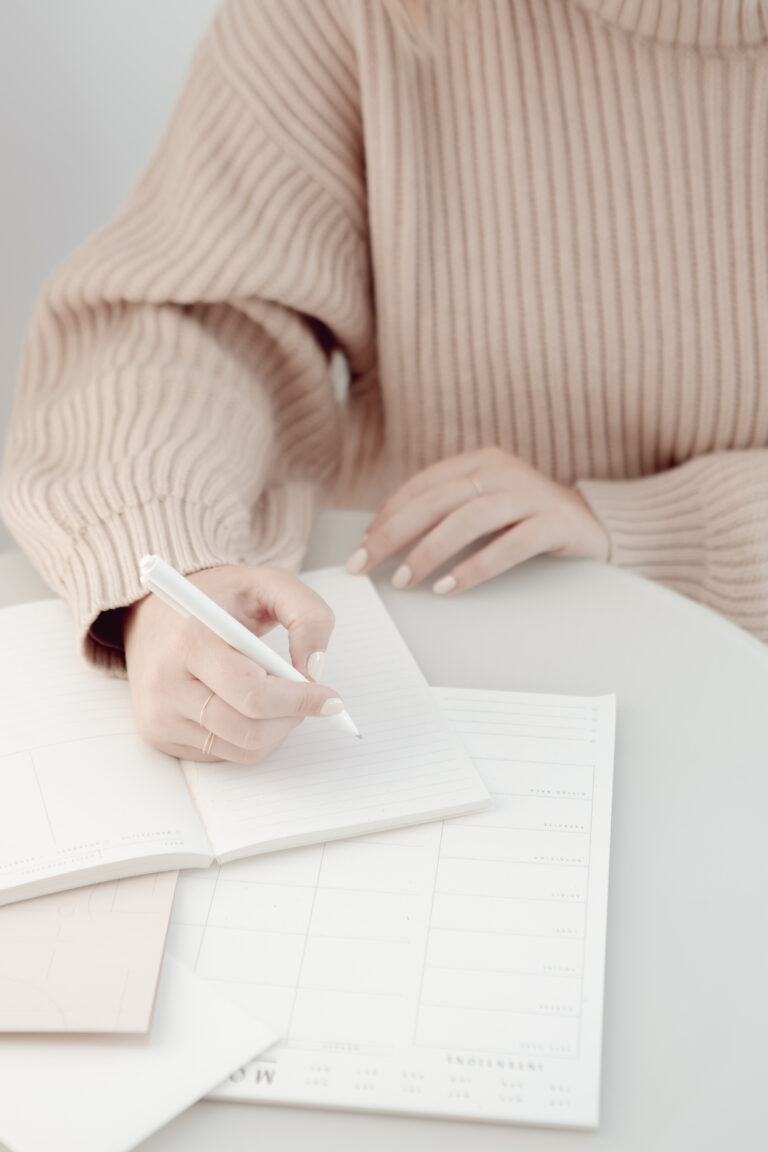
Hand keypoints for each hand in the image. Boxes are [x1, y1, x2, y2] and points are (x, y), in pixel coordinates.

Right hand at [124, 565, 343, 762]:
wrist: (156, 613)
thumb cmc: (217, 598)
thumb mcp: (270, 584)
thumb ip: (308, 616)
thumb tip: (315, 669)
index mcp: (191, 639)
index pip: (252, 693)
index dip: (299, 700)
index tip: (330, 699)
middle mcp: (166, 682)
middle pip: (249, 729)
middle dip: (293, 718)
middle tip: (310, 699)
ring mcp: (159, 713)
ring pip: (242, 749)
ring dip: (277, 731)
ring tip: (281, 699)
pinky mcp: (158, 734)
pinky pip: (224, 755)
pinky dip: (251, 737)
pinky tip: (249, 706)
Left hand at [346, 447, 609, 593]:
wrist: (596, 524)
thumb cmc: (527, 521)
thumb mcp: (484, 509)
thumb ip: (445, 516)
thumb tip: (384, 545)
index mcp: (479, 463)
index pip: (421, 487)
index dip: (387, 518)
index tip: (361, 550)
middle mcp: (502, 471)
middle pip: (436, 501)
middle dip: (394, 535)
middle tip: (366, 565)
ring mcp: (531, 494)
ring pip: (468, 519)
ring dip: (429, 551)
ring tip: (405, 580)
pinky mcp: (556, 522)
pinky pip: (510, 545)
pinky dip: (475, 567)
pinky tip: (449, 587)